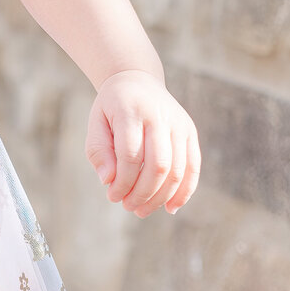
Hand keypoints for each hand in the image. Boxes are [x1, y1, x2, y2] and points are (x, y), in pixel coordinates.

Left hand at [84, 68, 199, 216]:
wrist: (137, 80)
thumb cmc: (112, 108)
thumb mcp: (96, 124)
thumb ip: (98, 151)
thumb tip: (108, 181)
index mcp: (132, 111)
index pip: (130, 155)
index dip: (123, 182)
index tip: (112, 196)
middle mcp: (160, 116)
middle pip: (158, 165)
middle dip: (143, 193)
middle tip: (128, 207)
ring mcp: (180, 124)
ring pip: (177, 169)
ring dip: (161, 196)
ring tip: (143, 210)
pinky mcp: (191, 132)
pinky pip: (193, 166)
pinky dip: (185, 190)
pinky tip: (171, 207)